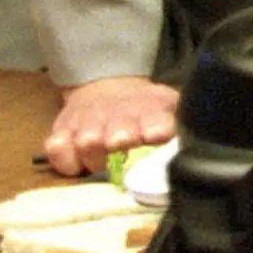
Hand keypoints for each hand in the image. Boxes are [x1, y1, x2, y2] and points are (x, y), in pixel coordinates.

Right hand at [47, 76, 179, 175]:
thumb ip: (182, 127)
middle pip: (116, 133)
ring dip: (96, 158)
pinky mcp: (61, 132)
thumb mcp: (171, 110)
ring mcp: (86, 124)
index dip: (155, 128)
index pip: (156, 119)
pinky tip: (80, 163)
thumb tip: (195, 150)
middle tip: (123, 148)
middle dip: (121, 143)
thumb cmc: (144, 109)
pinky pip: (57, 149)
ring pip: (86, 143)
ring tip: (104, 162)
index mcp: (151, 110)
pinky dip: (67, 161)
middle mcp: (117, 116)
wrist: (108, 89)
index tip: (155, 135)